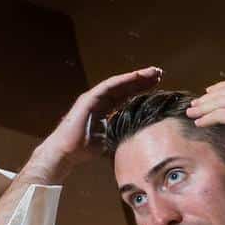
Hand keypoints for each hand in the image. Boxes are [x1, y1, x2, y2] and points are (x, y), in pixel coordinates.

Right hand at [28, 66, 163, 178]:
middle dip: (141, 80)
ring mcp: (93, 98)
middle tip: (159, 74)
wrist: (66, 152)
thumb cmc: (84, 150)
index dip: (140, 89)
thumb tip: (140, 139)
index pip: (125, 96)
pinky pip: (108, 86)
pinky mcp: (89, 99)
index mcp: (103, 109)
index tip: (157, 85)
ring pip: (118, 83)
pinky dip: (123, 80)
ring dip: (136, 77)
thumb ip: (122, 134)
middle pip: (123, 87)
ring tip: (153, 72)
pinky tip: (136, 76)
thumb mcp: (110, 140)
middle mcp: (98, 100)